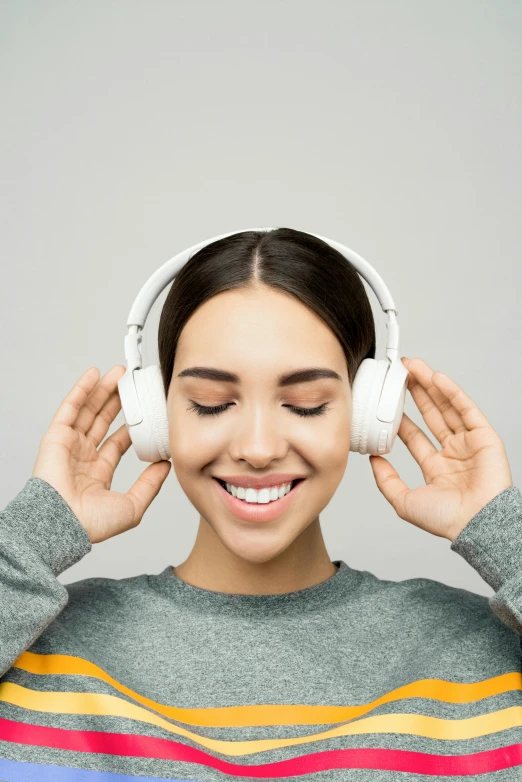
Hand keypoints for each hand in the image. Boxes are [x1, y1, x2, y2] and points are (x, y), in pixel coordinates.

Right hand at [31, 365, 171, 543]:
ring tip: (120, 373)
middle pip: (103, 421)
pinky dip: (81, 390)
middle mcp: (82, 457)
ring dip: (103, 390)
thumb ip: (150, 484)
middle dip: (118, 401)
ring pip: (89, 410)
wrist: (64, 524)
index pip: (118, 442)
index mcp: (98, 473)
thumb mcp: (133, 505)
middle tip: (133, 384)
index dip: (132, 425)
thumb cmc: (91, 523)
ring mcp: (69, 445)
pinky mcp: (56, 437)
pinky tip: (94, 375)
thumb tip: (166, 466)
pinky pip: (70, 408)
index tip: (147, 411)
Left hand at [369, 357, 512, 541]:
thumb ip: (386, 480)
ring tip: (414, 367)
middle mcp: (453, 454)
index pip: (415, 436)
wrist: (476, 524)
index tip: (388, 401)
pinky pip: (467, 409)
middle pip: (431, 415)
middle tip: (400, 374)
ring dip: (431, 386)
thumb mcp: (404, 501)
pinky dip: (452, 392)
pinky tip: (436, 378)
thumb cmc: (447, 520)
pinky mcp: (485, 437)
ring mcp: (469, 444)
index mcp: (436, 468)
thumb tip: (373, 461)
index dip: (402, 417)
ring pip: (447, 407)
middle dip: (416, 393)